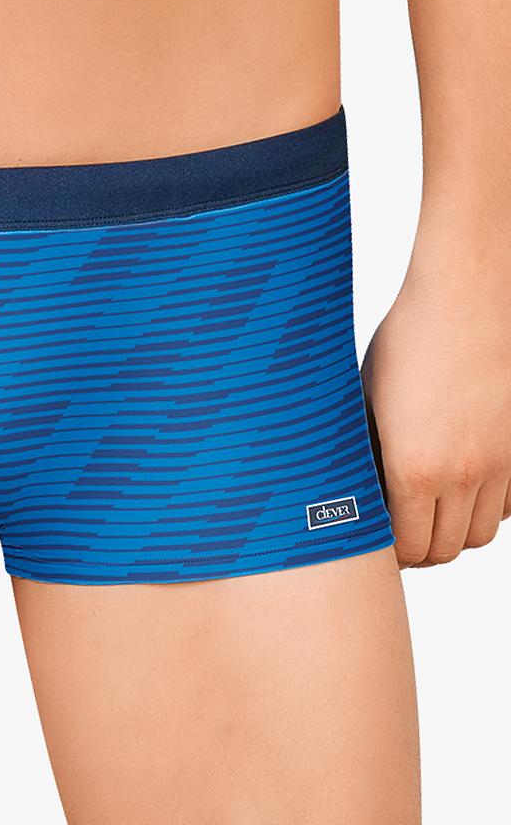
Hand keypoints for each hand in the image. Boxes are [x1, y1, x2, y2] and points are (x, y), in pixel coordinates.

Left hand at [362, 247, 510, 568]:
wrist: (463, 299)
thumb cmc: (406, 339)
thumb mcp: (365, 396)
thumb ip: (365, 450)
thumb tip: (356, 486)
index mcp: (413, 469)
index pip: (408, 547)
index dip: (391, 552)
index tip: (377, 538)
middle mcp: (461, 475)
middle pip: (446, 549)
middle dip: (419, 547)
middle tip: (400, 529)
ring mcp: (497, 463)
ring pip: (480, 531)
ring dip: (454, 530)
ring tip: (430, 511)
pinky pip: (507, 504)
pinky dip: (486, 507)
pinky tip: (462, 486)